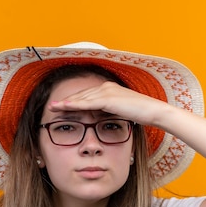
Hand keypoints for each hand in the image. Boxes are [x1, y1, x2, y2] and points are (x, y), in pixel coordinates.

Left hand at [47, 81, 173, 125]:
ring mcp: (107, 91)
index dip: (73, 101)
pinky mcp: (108, 98)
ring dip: (66, 103)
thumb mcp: (122, 112)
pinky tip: (65, 107)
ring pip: (81, 97)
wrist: (154, 111)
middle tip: (51, 106)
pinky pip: (87, 102)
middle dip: (65, 101)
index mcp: (109, 89)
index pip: (87, 95)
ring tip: (53, 107)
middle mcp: (106, 87)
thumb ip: (110, 112)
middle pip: (81, 95)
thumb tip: (101, 119)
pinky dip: (74, 104)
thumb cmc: (141, 114)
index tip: (61, 107)